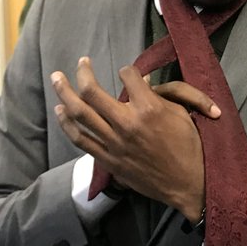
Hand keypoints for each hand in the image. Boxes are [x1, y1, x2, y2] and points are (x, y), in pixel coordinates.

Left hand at [51, 59, 207, 221]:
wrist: (188, 183)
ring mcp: (115, 143)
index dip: (128, 71)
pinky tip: (61, 111)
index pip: (128, 75)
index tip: (128, 74)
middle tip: (81, 63)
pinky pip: (81, 140)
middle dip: (83, 72)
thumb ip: (159, 96)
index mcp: (149, 108)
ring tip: (57, 78)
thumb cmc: (190, 146)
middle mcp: (127, 123)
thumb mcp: (181, 114)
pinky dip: (67, 124)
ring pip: (80, 113)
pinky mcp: (109, 160)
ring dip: (65, 93)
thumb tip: (142, 82)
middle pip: (92, 91)